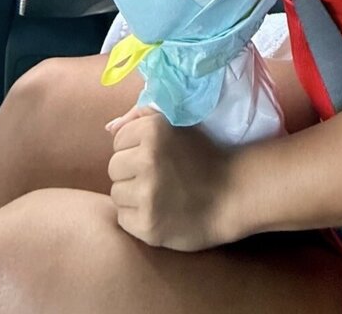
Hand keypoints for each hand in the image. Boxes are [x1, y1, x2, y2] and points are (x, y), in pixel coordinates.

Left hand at [106, 105, 238, 250]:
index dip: (136, 146)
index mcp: (154, 130)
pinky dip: (137, 216)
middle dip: (132, 171)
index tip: (158, 154)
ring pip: (116, 193)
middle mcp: (148, 160)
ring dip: (133, 194)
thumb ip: (142, 116)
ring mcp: (147, 195)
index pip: (118, 139)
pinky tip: (160, 211)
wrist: (232, 195)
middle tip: (159, 174)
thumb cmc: (202, 155)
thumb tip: (109, 128)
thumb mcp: (177, 124)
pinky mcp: (148, 225)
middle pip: (114, 167)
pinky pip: (123, 218)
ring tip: (159, 193)